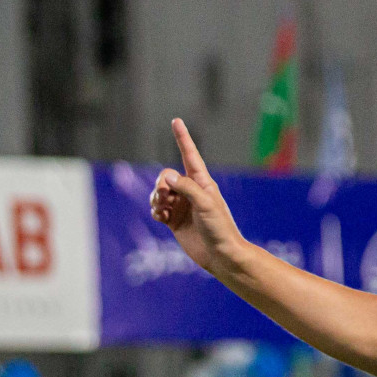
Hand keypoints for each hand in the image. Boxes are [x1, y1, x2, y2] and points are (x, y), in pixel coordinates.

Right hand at [150, 119, 247, 276]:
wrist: (220, 255)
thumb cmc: (220, 228)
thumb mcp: (206, 204)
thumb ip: (187, 188)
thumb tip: (168, 178)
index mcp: (203, 183)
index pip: (190, 155)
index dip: (182, 138)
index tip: (176, 121)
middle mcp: (191, 192)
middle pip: (166, 176)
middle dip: (160, 184)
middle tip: (166, 197)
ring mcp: (182, 206)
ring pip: (158, 193)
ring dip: (156, 199)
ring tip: (163, 209)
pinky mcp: (175, 221)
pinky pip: (157, 209)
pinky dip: (156, 211)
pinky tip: (162, 218)